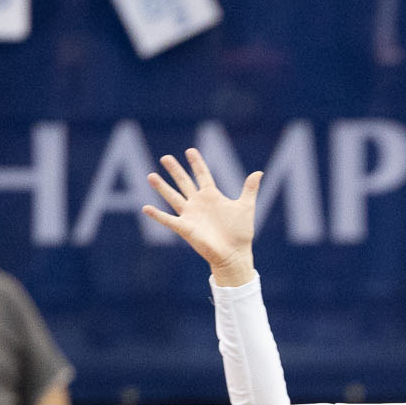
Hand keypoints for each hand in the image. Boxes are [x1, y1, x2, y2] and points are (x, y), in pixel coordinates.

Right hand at [142, 148, 261, 283]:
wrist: (235, 254)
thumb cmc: (241, 232)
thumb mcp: (246, 207)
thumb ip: (249, 189)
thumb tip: (259, 172)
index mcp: (212, 196)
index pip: (202, 175)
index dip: (197, 163)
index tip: (190, 150)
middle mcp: (198, 203)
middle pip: (184, 182)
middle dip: (175, 170)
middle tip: (166, 157)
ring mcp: (190, 215)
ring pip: (173, 197)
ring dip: (162, 187)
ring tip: (150, 175)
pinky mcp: (185, 228)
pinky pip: (168, 220)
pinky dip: (157, 215)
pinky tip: (146, 208)